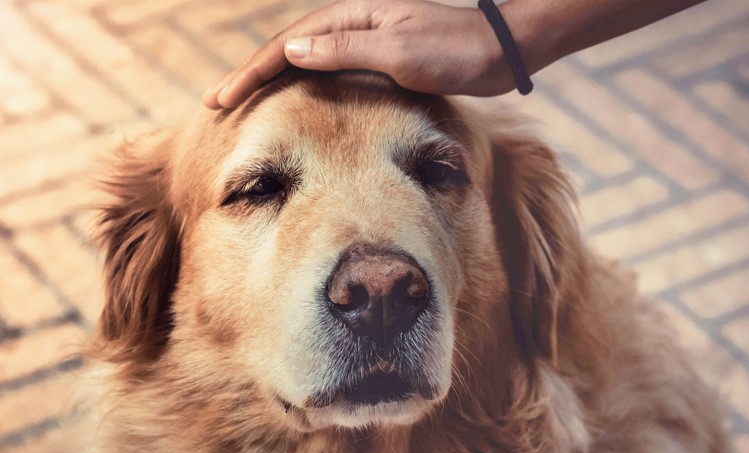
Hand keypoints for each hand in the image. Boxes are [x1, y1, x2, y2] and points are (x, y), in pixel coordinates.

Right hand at [203, 0, 525, 109]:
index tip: (222, 98)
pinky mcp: (376, 59)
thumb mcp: (399, 52)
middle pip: (286, 52)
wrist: (496, 51)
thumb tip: (291, 52)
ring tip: (244, 103)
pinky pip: (327, 74)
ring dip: (271, 82)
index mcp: (349, 19)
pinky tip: (294, 102)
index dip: (250, 73)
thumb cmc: (453, 51)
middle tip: (217, 102)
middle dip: (250, 76)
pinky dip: (302, 87)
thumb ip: (345, 51)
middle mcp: (351, 26)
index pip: (285, 48)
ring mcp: (362, 42)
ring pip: (303, 63)